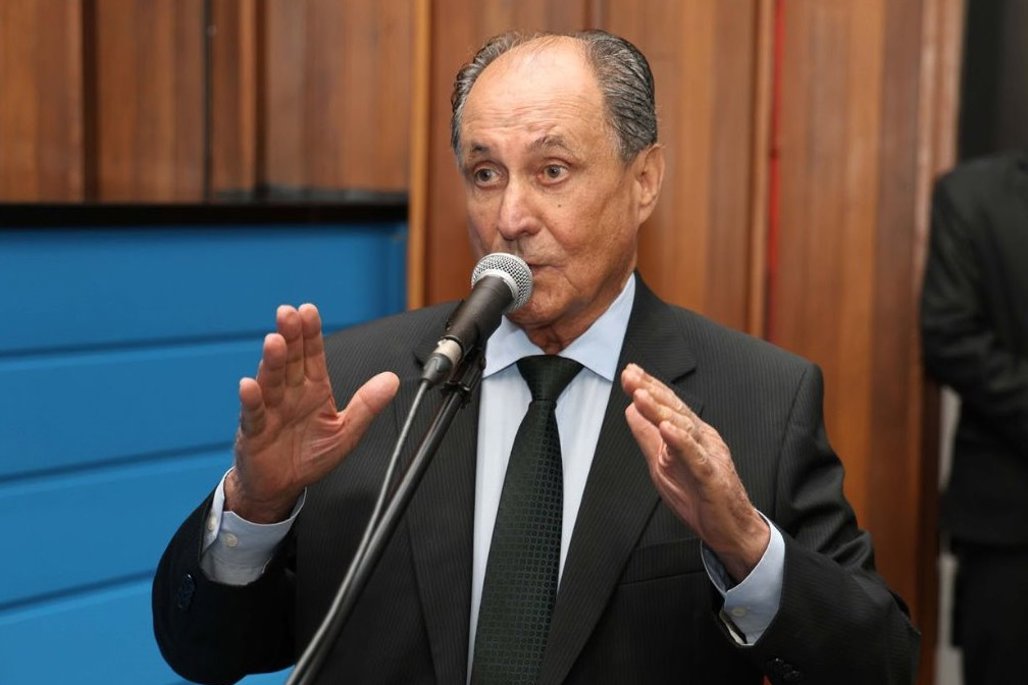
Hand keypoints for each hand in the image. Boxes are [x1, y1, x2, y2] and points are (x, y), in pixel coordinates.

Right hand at [227, 304, 398, 522]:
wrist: (281, 487)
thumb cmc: (309, 456)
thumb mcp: (346, 431)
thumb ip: (367, 405)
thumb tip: (391, 380)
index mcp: (312, 389)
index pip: (312, 355)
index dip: (311, 333)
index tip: (309, 311)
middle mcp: (289, 393)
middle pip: (290, 359)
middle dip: (290, 335)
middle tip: (288, 313)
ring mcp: (270, 409)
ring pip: (271, 380)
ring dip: (272, 361)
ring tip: (274, 342)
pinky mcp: (254, 431)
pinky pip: (252, 413)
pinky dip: (251, 399)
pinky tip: (249, 385)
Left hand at [621, 363, 768, 581]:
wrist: (731, 529)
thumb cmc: (700, 498)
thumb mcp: (663, 465)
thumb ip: (648, 438)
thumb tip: (630, 412)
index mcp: (691, 435)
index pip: (668, 406)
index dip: (649, 387)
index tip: (629, 372)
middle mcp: (701, 439)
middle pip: (674, 410)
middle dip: (651, 390)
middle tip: (630, 376)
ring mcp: (708, 455)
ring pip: (683, 427)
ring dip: (661, 410)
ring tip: (641, 395)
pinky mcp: (711, 476)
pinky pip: (695, 456)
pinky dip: (681, 441)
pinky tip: (666, 429)